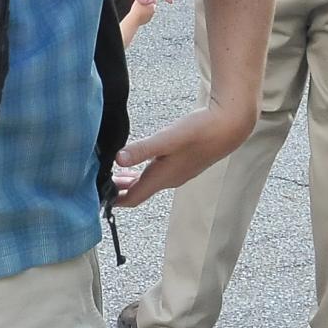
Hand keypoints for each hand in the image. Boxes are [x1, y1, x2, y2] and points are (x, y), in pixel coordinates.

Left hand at [111, 101, 249, 206]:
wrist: (229, 127)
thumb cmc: (200, 132)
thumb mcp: (167, 139)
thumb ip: (142, 149)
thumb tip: (117, 160)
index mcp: (162, 177)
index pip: (133, 198)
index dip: (114, 200)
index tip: (97, 200)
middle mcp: (170, 179)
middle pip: (139, 192)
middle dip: (119, 192)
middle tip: (101, 187)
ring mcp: (178, 173)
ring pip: (149, 183)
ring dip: (131, 182)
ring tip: (115, 176)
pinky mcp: (183, 164)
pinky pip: (158, 174)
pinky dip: (143, 172)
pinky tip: (140, 162)